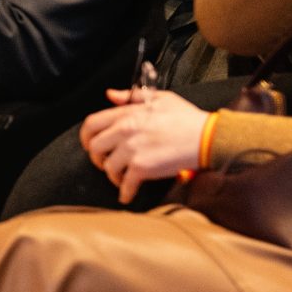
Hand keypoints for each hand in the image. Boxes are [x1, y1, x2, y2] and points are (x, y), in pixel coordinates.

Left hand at [80, 88, 209, 202]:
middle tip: (104, 163)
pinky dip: (125, 193)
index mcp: (127, 114)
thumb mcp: (159, 98)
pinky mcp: (143, 168)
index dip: (86, 136)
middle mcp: (125, 131)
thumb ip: (131, 97)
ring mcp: (132, 150)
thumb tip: (111, 95)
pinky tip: (127, 196)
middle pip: (94, 147)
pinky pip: (125, 184)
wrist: (205, 138)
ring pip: (108, 167)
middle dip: (97, 158)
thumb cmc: (186, 118)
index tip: (89, 144)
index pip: (92, 123)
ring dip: (113, 176)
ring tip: (121, 178)